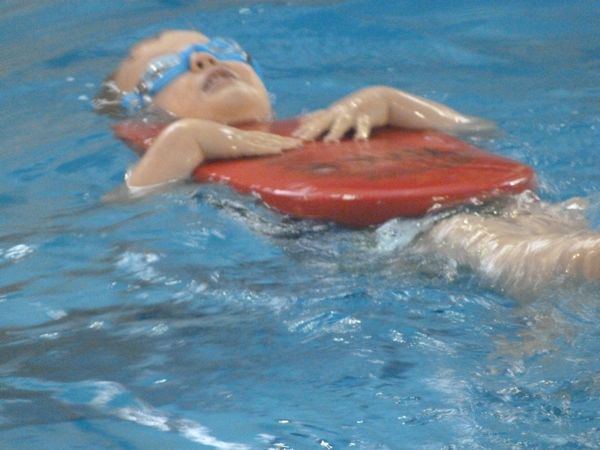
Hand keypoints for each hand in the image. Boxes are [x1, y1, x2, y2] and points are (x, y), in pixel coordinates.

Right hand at [127, 119, 300, 187]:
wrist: (177, 141)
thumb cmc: (183, 154)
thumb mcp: (202, 161)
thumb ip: (211, 170)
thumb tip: (209, 187)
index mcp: (228, 141)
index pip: (254, 142)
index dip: (269, 143)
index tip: (283, 146)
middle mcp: (235, 138)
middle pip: (265, 140)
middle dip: (283, 141)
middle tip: (301, 143)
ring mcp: (237, 140)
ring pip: (266, 142)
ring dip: (283, 144)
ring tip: (300, 145)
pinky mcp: (237, 144)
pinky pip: (259, 147)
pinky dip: (273, 148)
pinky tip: (286, 150)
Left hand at [293, 87, 389, 141]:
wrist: (379, 97)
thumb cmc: (354, 108)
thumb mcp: (336, 112)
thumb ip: (320, 117)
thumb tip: (301, 121)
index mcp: (330, 114)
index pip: (314, 121)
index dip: (303, 129)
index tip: (292, 139)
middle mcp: (339, 113)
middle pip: (323, 122)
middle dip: (313, 131)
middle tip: (302, 141)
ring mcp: (353, 114)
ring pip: (342, 123)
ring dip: (336, 131)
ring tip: (329, 142)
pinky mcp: (367, 117)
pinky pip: (364, 125)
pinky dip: (362, 132)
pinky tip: (360, 140)